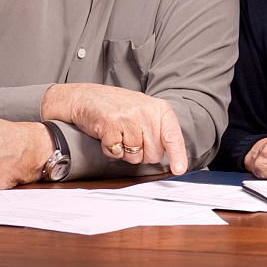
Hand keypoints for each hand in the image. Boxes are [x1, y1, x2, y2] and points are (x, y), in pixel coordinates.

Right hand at [41, 83, 187, 174]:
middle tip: (131, 138)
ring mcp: (129, 118)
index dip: (177, 155)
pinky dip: (111, 150)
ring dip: (125, 152)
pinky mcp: (111, 125)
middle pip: (154, 153)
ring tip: (119, 134)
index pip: (173, 136)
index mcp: (159, 108)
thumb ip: (158, 130)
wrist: (87, 97)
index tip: (179, 169)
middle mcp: (146, 112)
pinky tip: (108, 135)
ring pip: (135, 156)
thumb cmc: (117, 108)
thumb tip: (171, 157)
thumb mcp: (144, 112)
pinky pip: (117, 153)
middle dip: (143, 154)